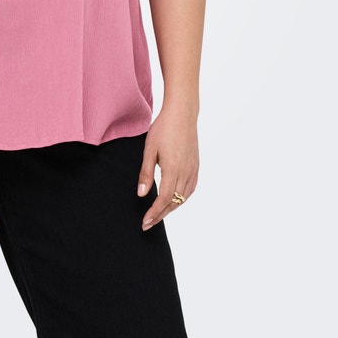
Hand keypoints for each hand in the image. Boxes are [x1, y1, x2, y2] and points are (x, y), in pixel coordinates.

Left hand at [137, 106, 198, 230]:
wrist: (182, 113)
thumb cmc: (163, 128)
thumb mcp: (149, 149)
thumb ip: (146, 173)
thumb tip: (141, 194)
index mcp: (173, 169)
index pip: (163, 199)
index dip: (154, 213)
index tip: (145, 222)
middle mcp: (186, 173)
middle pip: (174, 202)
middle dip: (161, 215)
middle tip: (148, 223)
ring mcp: (193, 170)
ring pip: (184, 197)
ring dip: (171, 208)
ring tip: (159, 214)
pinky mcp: (196, 166)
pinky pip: (191, 189)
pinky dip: (182, 198)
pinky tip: (175, 199)